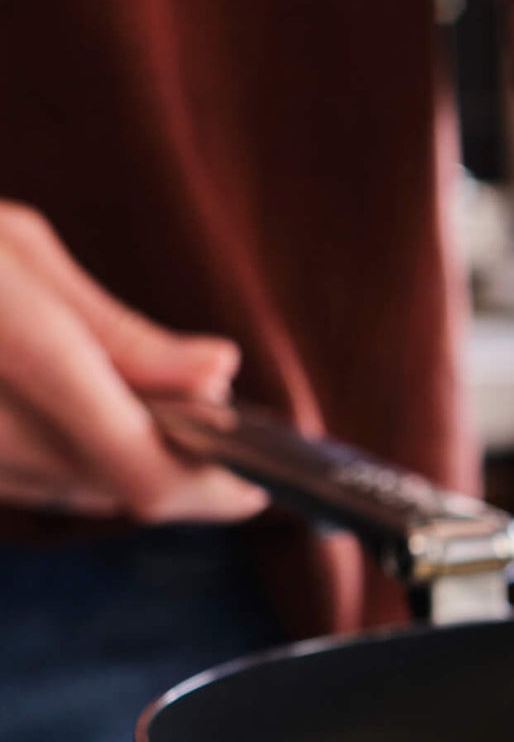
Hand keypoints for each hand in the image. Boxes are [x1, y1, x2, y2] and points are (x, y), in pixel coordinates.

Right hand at [0, 201, 264, 519]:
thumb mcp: (12, 249)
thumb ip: (118, 332)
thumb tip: (218, 375)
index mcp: (10, 347)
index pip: (139, 469)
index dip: (213, 491)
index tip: (261, 483)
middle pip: (108, 489)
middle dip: (178, 473)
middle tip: (222, 441)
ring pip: (61, 492)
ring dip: (120, 469)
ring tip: (158, 420)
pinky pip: (13, 481)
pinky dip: (62, 462)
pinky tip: (81, 422)